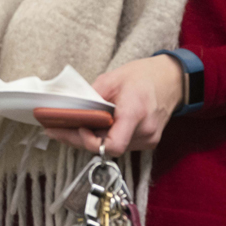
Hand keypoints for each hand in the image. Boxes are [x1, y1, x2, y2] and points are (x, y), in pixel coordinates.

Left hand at [44, 55, 184, 156]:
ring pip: (112, 148)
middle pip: (107, 148)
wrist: (170, 80)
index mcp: (135, 113)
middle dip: (80, 139)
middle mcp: (144, 131)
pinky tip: (91, 127)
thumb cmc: (142, 76)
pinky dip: (104, 138)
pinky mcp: (147, 142)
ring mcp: (148, 139)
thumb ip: (91, 97)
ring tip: (70, 126)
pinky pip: (120, 145)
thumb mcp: (111, 79)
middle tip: (55, 129)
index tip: (78, 128)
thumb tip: (70, 108)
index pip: (113, 145)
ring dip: (91, 139)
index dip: (90, 142)